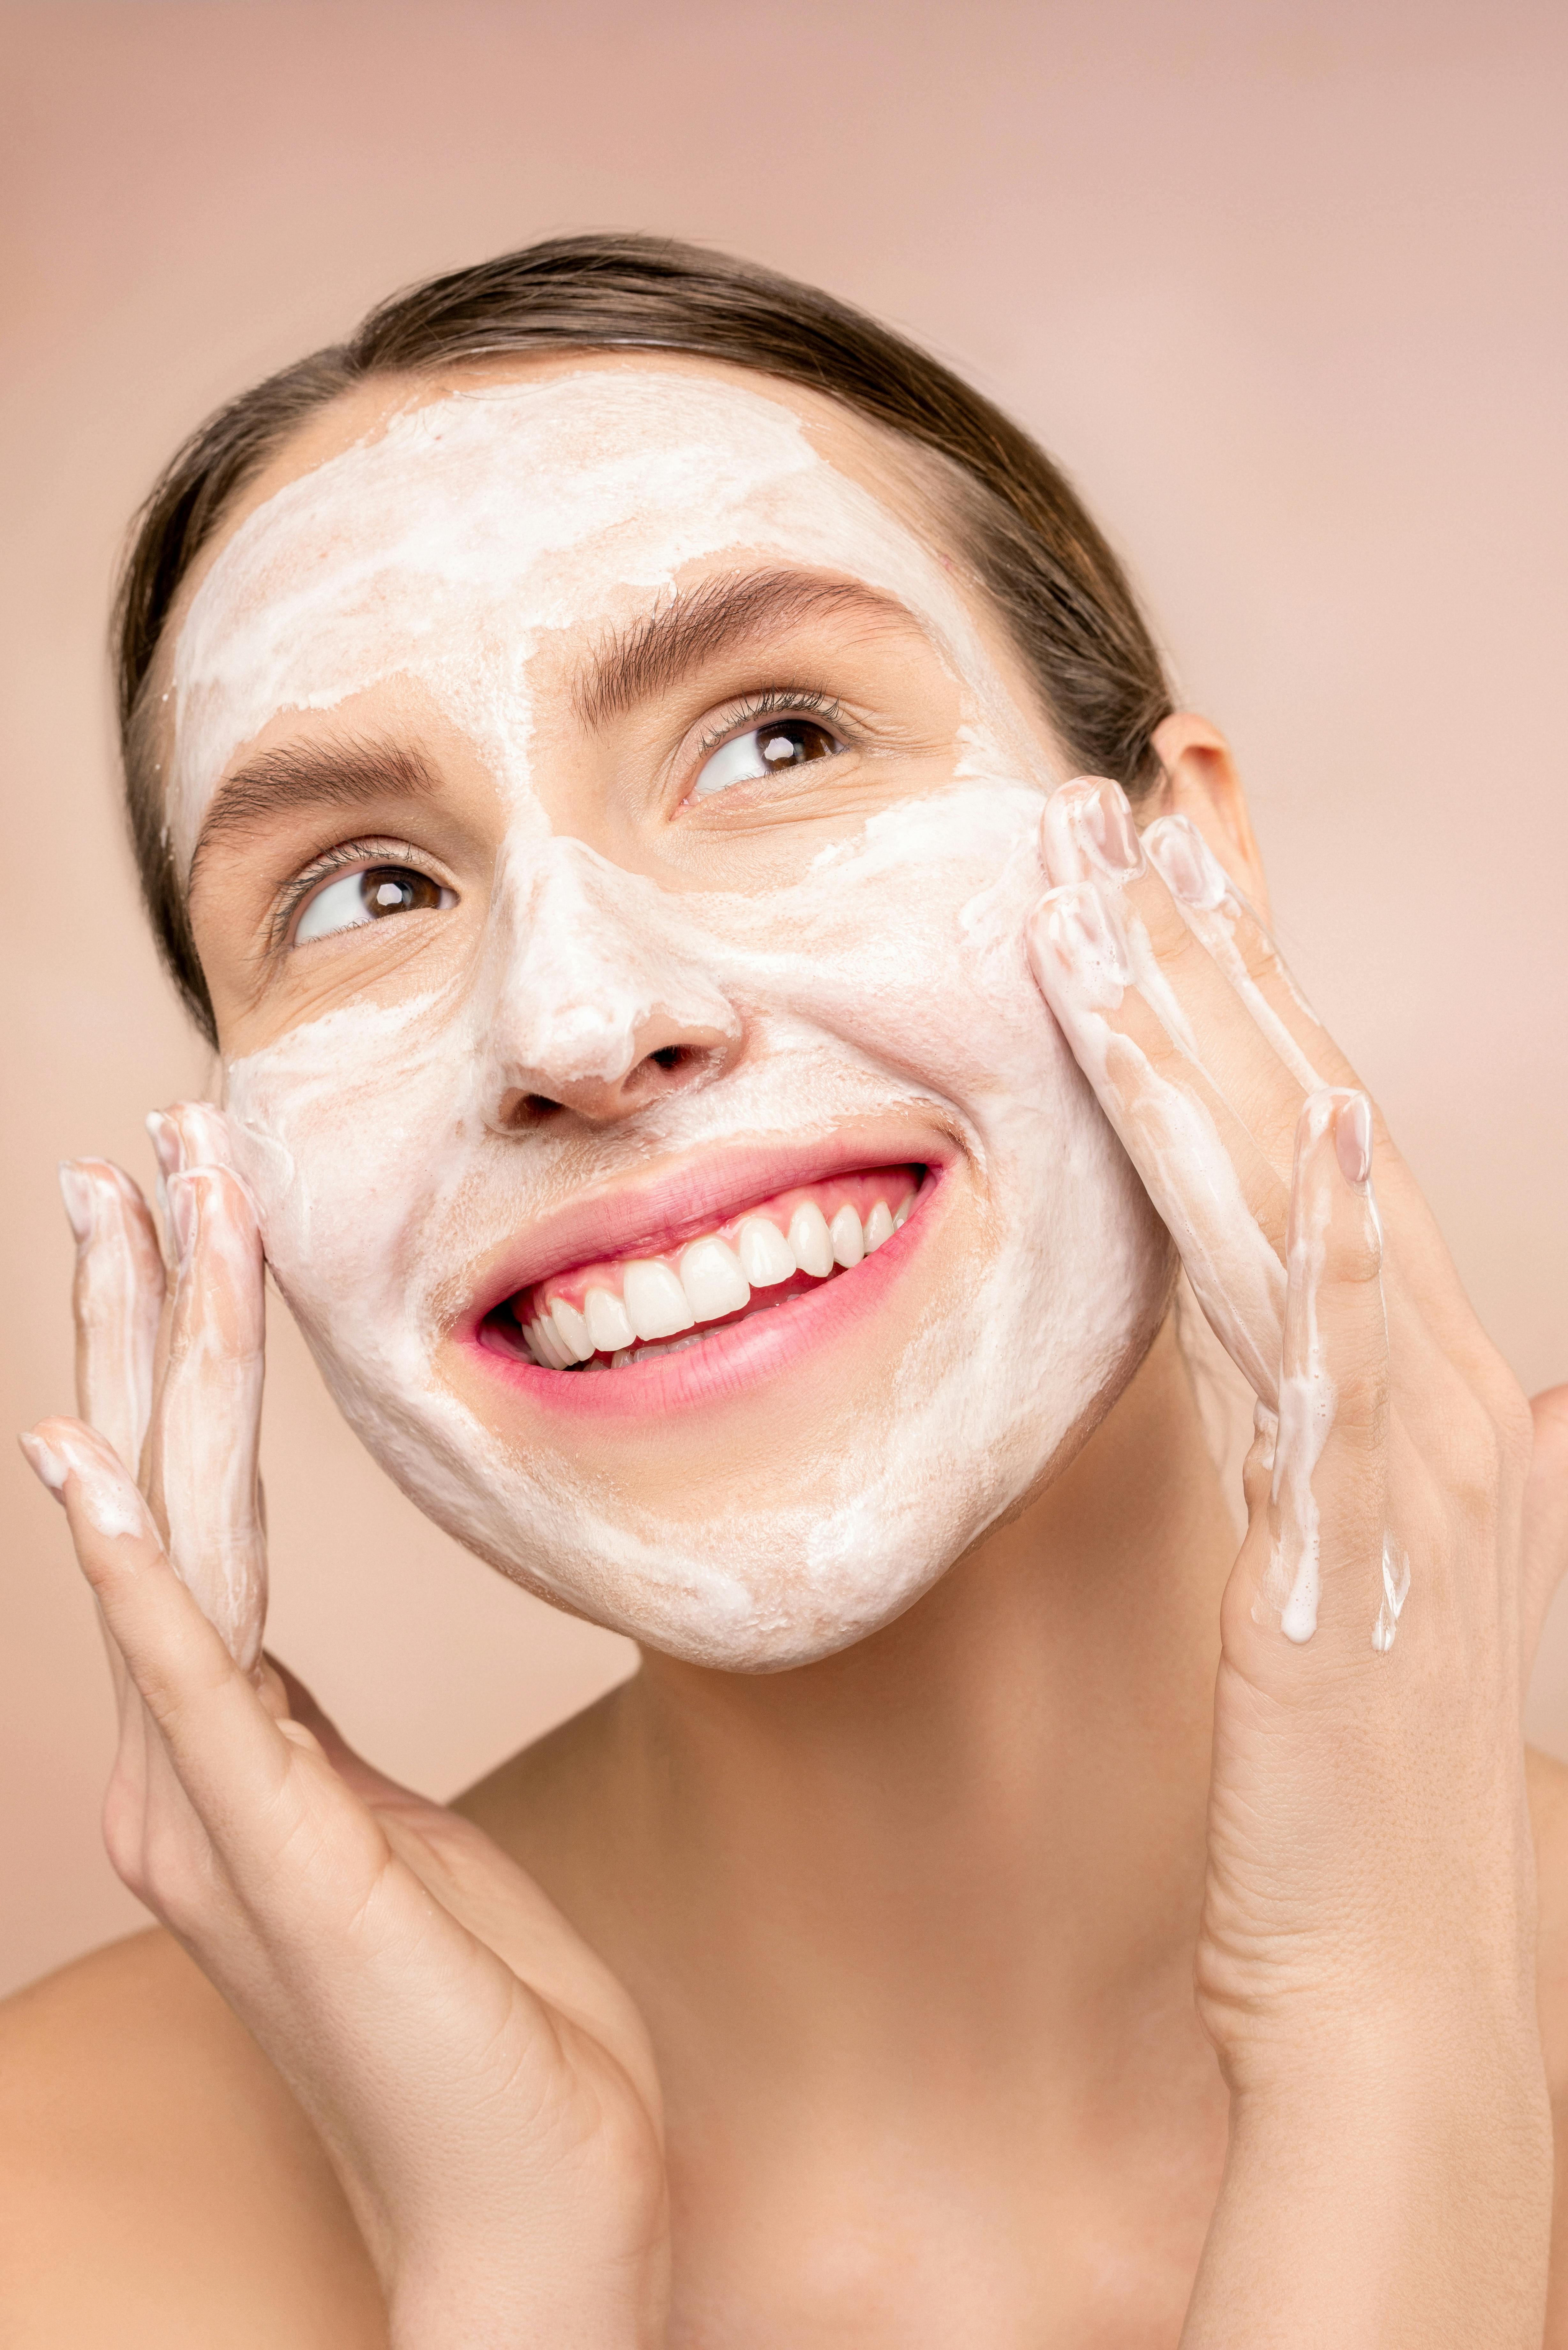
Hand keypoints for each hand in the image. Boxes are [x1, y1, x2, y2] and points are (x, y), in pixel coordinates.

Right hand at [23, 1107, 668, 2349]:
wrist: (534, 2203)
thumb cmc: (484, 2018)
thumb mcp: (387, 1839)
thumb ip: (306, 1751)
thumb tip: (270, 1669)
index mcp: (220, 1760)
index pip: (183, 1511)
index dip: (172, 1358)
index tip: (183, 1216)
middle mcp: (184, 1772)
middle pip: (153, 1492)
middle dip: (148, 1312)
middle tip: (138, 1156)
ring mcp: (215, 1815)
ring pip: (167, 1541)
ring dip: (153, 1367)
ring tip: (141, 1214)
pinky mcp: (277, 1854)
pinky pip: (192, 1683)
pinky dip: (133, 1573)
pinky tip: (87, 1469)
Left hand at [1028, 779, 1567, 2345]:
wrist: (1390, 1993)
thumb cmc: (1322, 1801)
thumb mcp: (1306, 1575)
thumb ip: (1291, 1450)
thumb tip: (1264, 1357)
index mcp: (1389, 1388)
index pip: (1301, 1133)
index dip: (1239, 987)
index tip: (1168, 856)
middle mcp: (1421, 1381)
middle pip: (1309, 1110)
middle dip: (1228, 944)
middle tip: (1152, 785)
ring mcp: (1407, 1445)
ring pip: (1303, 1184)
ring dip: (1220, 1026)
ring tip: (1133, 875)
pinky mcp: (1361, 1527)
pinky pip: (1333, 1335)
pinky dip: (1315, 1213)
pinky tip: (1288, 1094)